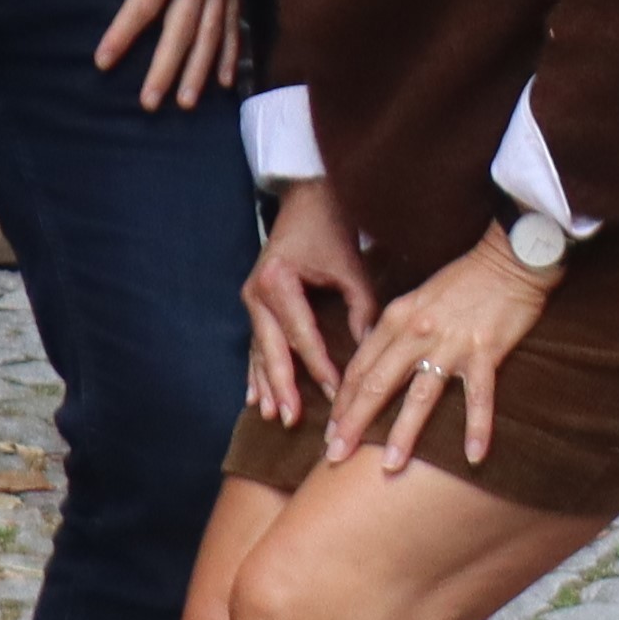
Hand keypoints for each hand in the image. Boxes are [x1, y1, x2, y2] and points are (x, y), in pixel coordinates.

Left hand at [97, 0, 245, 109]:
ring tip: (185, 103)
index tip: (104, 61)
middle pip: (181, 27)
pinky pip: (234, 22)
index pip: (144, 0)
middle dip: (166, 67)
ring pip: (211, 32)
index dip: (124, 32)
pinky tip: (225, 83)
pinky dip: (231, 54)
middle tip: (150, 102)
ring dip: (199, 70)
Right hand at [244, 175, 377, 422]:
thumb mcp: (350, 267)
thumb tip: (368, 350)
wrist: (306, 200)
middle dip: (282, 386)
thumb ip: (361, 308)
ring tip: (271, 415)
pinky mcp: (254, 303)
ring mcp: (250, 299)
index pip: (302, 334)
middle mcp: (257, 293)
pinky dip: (256, 370)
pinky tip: (255, 396)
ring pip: (258, 351)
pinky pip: (255, 343)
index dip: (319, 366)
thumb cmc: (331, 230)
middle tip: (291, 419)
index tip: (334, 393)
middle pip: (271, 349)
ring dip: (266, 384)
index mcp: (279, 282)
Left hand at [321, 230, 554, 474]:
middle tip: (334, 457)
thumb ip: (395, 330)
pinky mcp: (485, 351)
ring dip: (403, 434)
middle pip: (377, 385)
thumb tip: (375, 364)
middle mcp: (417, 332)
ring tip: (389, 466)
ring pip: (420, 396)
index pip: (360, 368)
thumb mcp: (416, 298)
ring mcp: (451, 344)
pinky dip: (477, 428)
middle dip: (353, 424)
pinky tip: (474, 456)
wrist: (510, 257)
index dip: (342, 402)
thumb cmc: (464, 279)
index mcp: (397, 318)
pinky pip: (479, 397)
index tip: (331, 432)